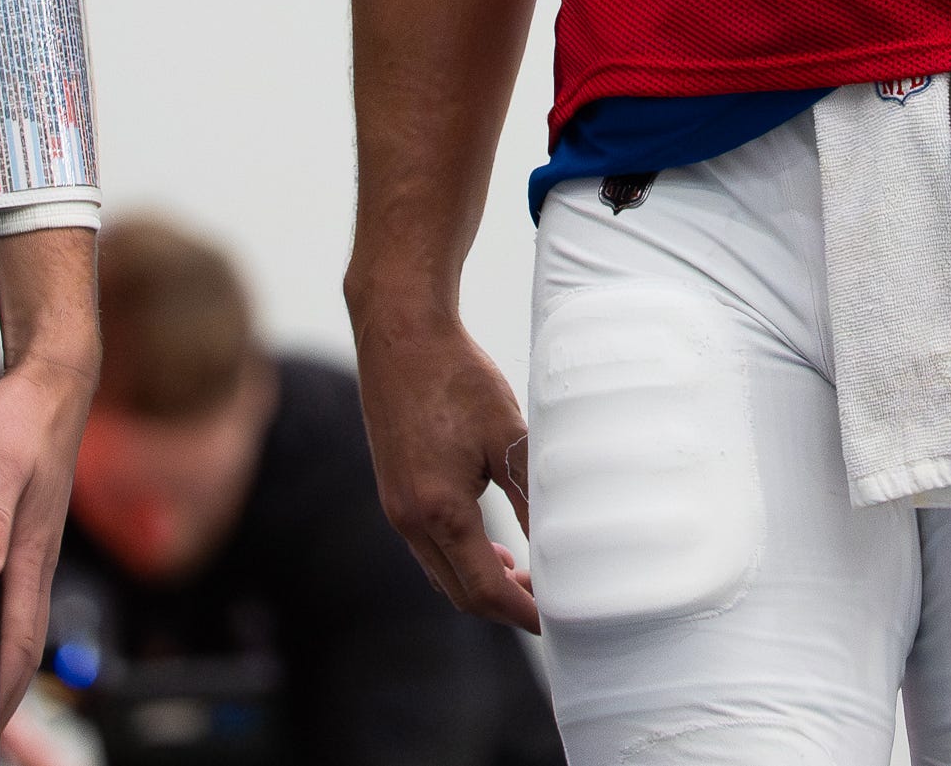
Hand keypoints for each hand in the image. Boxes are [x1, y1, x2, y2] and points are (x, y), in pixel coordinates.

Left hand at [0, 346, 94, 720]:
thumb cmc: (25, 417)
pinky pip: (10, 593)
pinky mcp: (22, 528)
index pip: (18, 641)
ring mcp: (31, 544)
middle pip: (22, 642)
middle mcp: (35, 558)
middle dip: (2, 693)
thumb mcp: (0, 460)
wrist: (52, 378)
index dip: (0, 689)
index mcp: (32, 553)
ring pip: (16, 620)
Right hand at [351, 302, 538, 632]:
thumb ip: (529, 496)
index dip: (524, 612)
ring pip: (439, 571)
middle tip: (545, 599)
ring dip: (478, 581)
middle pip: (459, 592)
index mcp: (438, 511)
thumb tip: (559, 544)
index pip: (485, 590)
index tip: (556, 619)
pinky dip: (456, 556)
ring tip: (520, 573)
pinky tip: (483, 538)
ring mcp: (394, 505)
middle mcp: (408, 518)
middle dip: (503, 604)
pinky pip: (424, 545)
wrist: (400, 331)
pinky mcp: (391, 487)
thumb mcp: (506, 436)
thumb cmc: (455, 376)